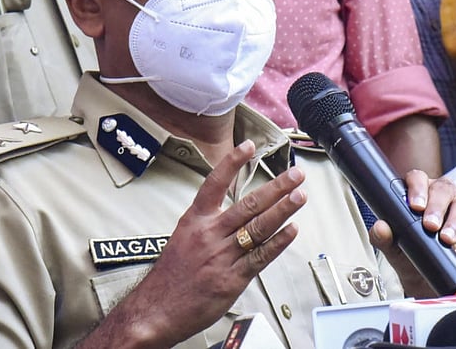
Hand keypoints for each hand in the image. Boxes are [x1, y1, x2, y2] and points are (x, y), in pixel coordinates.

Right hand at [81, 140, 306, 348]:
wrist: (155, 310)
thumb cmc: (170, 275)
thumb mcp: (183, 237)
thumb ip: (209, 222)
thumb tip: (236, 212)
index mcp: (194, 221)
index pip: (215, 184)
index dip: (232, 163)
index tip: (248, 146)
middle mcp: (209, 234)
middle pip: (248, 205)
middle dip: (276, 187)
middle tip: (295, 175)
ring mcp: (221, 256)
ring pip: (258, 227)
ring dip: (283, 209)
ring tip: (300, 196)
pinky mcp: (231, 279)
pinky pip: (260, 257)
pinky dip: (278, 242)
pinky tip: (292, 230)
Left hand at [369, 171, 455, 297]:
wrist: (430, 283)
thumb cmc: (413, 257)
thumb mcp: (395, 250)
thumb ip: (383, 238)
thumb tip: (380, 228)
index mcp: (420, 193)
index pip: (418, 178)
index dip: (417, 188)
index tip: (415, 206)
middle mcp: (443, 196)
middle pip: (443, 189)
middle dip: (436, 207)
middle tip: (430, 225)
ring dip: (454, 223)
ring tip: (445, 239)